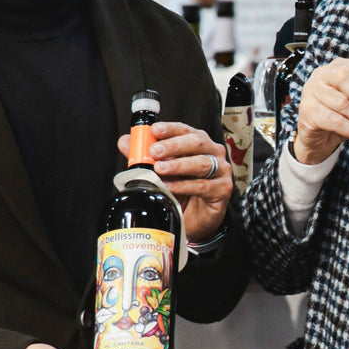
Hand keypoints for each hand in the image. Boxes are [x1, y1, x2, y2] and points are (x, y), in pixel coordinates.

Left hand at [118, 122, 230, 242]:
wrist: (195, 219)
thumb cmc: (183, 191)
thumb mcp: (162, 171)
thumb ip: (145, 156)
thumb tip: (125, 142)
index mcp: (199, 143)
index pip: (185, 130)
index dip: (170, 128)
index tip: (155, 130)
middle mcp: (212, 153)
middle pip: (196, 142)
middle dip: (173, 145)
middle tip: (155, 151)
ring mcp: (221, 170)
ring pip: (201, 163)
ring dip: (178, 165)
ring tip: (160, 169)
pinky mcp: (223, 189)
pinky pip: (203, 185)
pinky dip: (184, 186)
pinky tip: (170, 187)